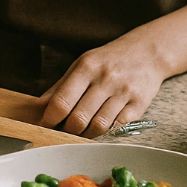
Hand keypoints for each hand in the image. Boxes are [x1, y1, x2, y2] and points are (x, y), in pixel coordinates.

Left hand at [37, 32, 165, 137]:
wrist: (147, 52)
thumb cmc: (110, 59)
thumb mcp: (82, 64)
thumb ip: (60, 86)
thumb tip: (38, 107)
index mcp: (87, 67)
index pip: (62, 101)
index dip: (50, 118)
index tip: (46, 124)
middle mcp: (106, 79)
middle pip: (79, 118)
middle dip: (68, 130)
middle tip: (65, 129)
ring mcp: (124, 92)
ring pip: (98, 126)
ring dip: (87, 134)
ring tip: (83, 129)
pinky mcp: (139, 104)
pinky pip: (118, 127)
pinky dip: (106, 132)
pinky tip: (102, 126)